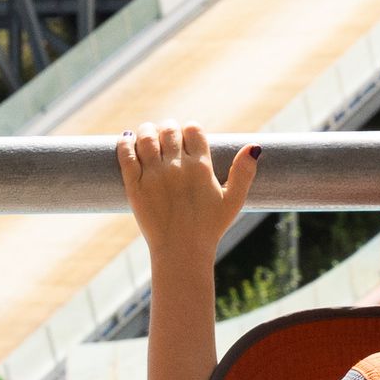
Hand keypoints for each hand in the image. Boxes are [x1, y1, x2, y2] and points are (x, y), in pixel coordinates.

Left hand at [118, 122, 259, 265]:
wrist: (182, 252)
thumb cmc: (209, 227)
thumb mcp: (233, 201)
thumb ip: (244, 173)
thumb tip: (255, 147)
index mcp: (201, 166)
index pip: (193, 130)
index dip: (190, 129)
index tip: (187, 135)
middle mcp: (176, 167)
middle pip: (169, 130)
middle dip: (168, 128)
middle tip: (166, 134)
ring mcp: (153, 175)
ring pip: (146, 138)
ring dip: (146, 131)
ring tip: (147, 134)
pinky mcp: (134, 186)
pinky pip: (126, 156)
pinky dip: (125, 143)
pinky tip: (127, 139)